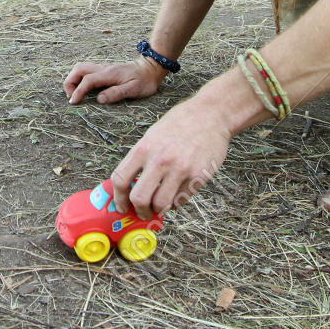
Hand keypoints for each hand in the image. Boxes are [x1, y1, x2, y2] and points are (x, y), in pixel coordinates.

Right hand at [63, 56, 165, 104]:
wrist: (151, 69)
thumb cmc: (144, 81)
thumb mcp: (134, 89)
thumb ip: (116, 93)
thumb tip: (99, 100)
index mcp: (109, 74)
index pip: (87, 80)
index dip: (78, 91)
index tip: (74, 103)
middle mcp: (103, 68)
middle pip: (78, 69)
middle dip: (70, 82)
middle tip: (72, 97)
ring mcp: (103, 68)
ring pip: (81, 68)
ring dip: (73, 79)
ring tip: (75, 94)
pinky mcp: (104, 70)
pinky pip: (86, 71)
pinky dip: (79, 79)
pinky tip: (83, 89)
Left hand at [110, 98, 230, 217]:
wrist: (210, 115)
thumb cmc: (179, 124)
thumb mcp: (152, 136)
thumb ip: (141, 160)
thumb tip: (129, 187)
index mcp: (143, 149)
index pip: (120, 180)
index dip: (119, 198)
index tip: (122, 206)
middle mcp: (159, 160)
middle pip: (139, 198)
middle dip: (140, 211)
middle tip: (143, 213)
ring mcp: (179, 169)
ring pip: (161, 205)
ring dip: (159, 210)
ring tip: (161, 205)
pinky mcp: (197, 177)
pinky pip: (181, 201)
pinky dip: (176, 203)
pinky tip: (176, 195)